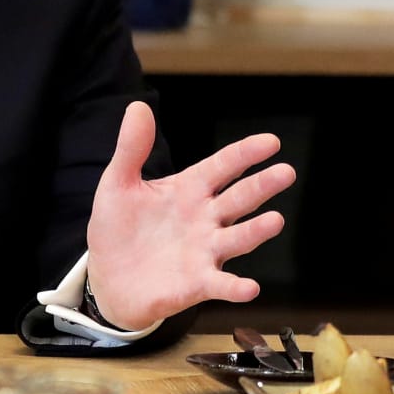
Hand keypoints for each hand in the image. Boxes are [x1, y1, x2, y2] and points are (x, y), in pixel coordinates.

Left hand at [84, 101, 295, 330]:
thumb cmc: (118, 228)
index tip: (271, 142)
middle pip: (239, 199)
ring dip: (256, 231)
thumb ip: (132, 149)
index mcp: (190, 189)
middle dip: (263, 185)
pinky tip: (249, 287)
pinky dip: (235, 287)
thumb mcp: (118, 184)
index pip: (224, 166)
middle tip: (286, 172)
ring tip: (276, 220)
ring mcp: (204, 251)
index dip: (246, 153)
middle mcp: (205, 218)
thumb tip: (138, 105)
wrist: (107, 279)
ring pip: (237, 238)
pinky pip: (220, 284)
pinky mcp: (197, 284)